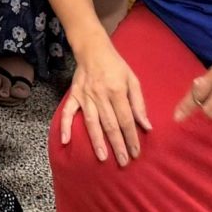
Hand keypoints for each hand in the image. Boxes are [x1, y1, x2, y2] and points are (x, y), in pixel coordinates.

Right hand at [59, 44, 152, 164]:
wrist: (93, 49)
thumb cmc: (116, 66)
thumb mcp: (133, 80)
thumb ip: (139, 104)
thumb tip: (147, 126)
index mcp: (117, 91)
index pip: (126, 119)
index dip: (131, 137)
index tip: (136, 153)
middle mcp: (100, 95)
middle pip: (110, 124)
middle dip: (117, 145)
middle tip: (123, 162)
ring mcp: (85, 96)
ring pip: (92, 122)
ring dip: (97, 141)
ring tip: (102, 158)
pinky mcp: (74, 95)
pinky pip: (68, 112)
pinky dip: (65, 126)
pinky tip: (65, 141)